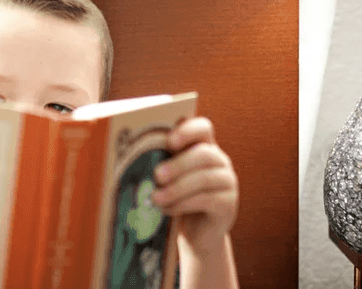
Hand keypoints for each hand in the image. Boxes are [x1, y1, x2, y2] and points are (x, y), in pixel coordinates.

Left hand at [151, 117, 237, 256]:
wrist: (195, 234)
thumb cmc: (177, 199)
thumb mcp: (169, 178)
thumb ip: (160, 164)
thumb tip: (133, 158)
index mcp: (204, 147)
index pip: (203, 128)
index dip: (188, 131)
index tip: (169, 141)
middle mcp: (220, 161)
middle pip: (204, 154)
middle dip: (178, 164)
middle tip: (157, 176)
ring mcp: (227, 182)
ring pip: (205, 178)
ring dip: (177, 188)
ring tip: (156, 198)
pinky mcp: (228, 205)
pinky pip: (208, 200)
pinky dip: (183, 204)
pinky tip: (167, 210)